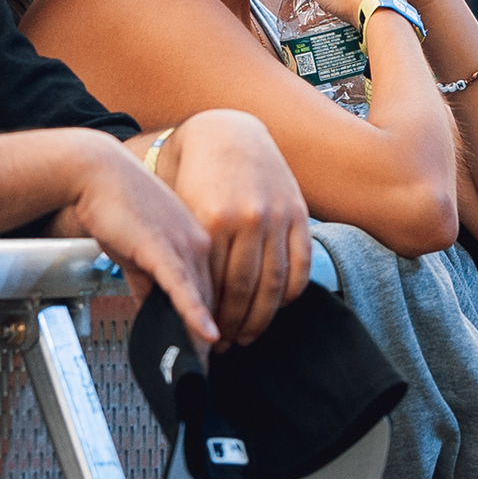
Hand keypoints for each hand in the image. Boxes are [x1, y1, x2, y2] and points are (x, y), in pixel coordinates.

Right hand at [55, 135, 228, 347]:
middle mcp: (199, 241)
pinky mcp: (163, 248)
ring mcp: (185, 244)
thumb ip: (149, 282)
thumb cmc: (117, 204)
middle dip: (212, 335)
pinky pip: (184, 286)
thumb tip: (154, 311)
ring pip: (201, 297)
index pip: (213, 289)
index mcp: (199, 239)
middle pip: (213, 298)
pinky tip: (205, 333)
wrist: (97, 174)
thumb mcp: (139, 251)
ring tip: (201, 363)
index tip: (214, 348)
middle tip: (208, 366)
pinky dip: (195, 312)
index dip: (214, 321)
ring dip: (203, 332)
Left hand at [153, 107, 311, 346]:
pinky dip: (291, 293)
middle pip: (244, 290)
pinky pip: (301, 265)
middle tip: (225, 346)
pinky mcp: (298, 213)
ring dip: (262, 317)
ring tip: (248, 335)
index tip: (204, 337)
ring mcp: (277, 216)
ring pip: (274, 283)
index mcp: (212, 219)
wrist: (227, 132)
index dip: (208, 317)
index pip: (212, 285)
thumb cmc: (195, 176)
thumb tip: (176, 304)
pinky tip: (277, 307)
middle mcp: (247, 218)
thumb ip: (182, 254)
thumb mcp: (180, 211)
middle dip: (234, 324)